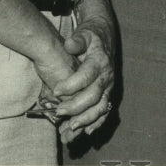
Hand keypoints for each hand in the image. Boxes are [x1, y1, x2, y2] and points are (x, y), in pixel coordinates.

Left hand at [51, 16, 115, 143]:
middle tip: (58, 112)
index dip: (72, 85)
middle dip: (76, 106)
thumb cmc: (91, 37)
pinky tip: (85, 132)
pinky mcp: (108, 94)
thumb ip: (78, 40)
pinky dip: (96, 123)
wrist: (105, 38)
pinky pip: (104, 112)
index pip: (87, 76)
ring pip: (100, 108)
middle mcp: (107, 76)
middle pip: (94, 95)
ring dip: (85, 120)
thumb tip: (70, 44)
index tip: (56, 90)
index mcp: (100, 62)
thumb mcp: (84, 34)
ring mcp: (109, 87)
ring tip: (69, 129)